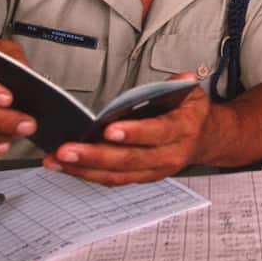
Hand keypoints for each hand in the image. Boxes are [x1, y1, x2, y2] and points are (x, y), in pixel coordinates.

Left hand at [46, 74, 213, 185]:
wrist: (204, 140)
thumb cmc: (191, 114)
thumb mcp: (192, 93)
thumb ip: (180, 86)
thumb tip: (179, 80)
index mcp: (182, 130)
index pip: (157, 132)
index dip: (133, 132)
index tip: (108, 129)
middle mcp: (168, 155)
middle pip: (130, 159)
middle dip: (95, 155)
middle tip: (67, 149)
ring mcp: (154, 170)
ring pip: (117, 174)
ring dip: (84, 169)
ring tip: (57, 160)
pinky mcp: (141, 178)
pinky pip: (113, 179)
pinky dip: (86, 174)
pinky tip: (65, 166)